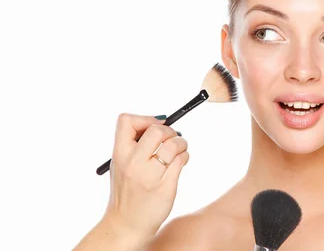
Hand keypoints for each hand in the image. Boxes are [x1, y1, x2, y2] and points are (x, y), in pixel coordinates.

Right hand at [102, 114, 189, 244]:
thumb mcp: (120, 164)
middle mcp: (134, 163)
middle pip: (157, 130)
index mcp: (120, 155)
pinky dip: (184, 156)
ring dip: (181, 143)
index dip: (144, 119)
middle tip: (170, 138)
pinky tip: (180, 161)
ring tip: (178, 150)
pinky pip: (181, 160)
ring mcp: (150, 175)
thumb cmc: (126, 192)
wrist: (127, 224)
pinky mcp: (166, 186)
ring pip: (173, 144)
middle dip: (169, 130)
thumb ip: (134, 144)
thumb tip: (158, 122)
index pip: (127, 121)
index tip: (153, 126)